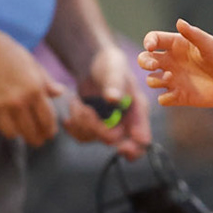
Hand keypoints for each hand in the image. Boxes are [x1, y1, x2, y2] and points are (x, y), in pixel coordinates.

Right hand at [0, 25, 63, 145]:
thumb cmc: (3, 50)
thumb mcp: (29, 62)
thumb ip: (45, 80)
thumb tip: (60, 93)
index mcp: (34, 88)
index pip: (47, 119)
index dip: (49, 130)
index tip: (48, 135)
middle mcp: (18, 100)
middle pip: (30, 132)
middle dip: (35, 138)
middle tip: (35, 140)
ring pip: (11, 134)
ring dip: (14, 132)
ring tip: (15, 127)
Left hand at [64, 41, 149, 157]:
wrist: (93, 63)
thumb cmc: (109, 64)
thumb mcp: (114, 70)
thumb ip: (115, 84)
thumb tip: (113, 99)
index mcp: (137, 111)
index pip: (142, 141)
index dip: (133, 149)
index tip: (121, 147)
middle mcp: (125, 122)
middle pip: (114, 141)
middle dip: (97, 128)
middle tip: (85, 109)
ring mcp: (108, 125)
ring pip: (95, 139)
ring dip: (81, 123)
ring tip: (76, 102)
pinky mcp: (92, 126)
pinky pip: (82, 136)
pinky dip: (73, 127)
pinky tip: (70, 112)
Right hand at [139, 20, 212, 108]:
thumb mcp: (211, 45)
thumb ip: (195, 35)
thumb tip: (179, 22)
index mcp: (177, 45)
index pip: (154, 39)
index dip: (148, 41)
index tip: (151, 46)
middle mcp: (172, 62)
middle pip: (145, 60)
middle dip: (144, 62)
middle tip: (154, 65)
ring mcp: (174, 79)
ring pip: (151, 80)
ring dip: (156, 79)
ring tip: (171, 77)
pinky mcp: (179, 96)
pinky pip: (163, 99)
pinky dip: (165, 97)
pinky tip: (177, 94)